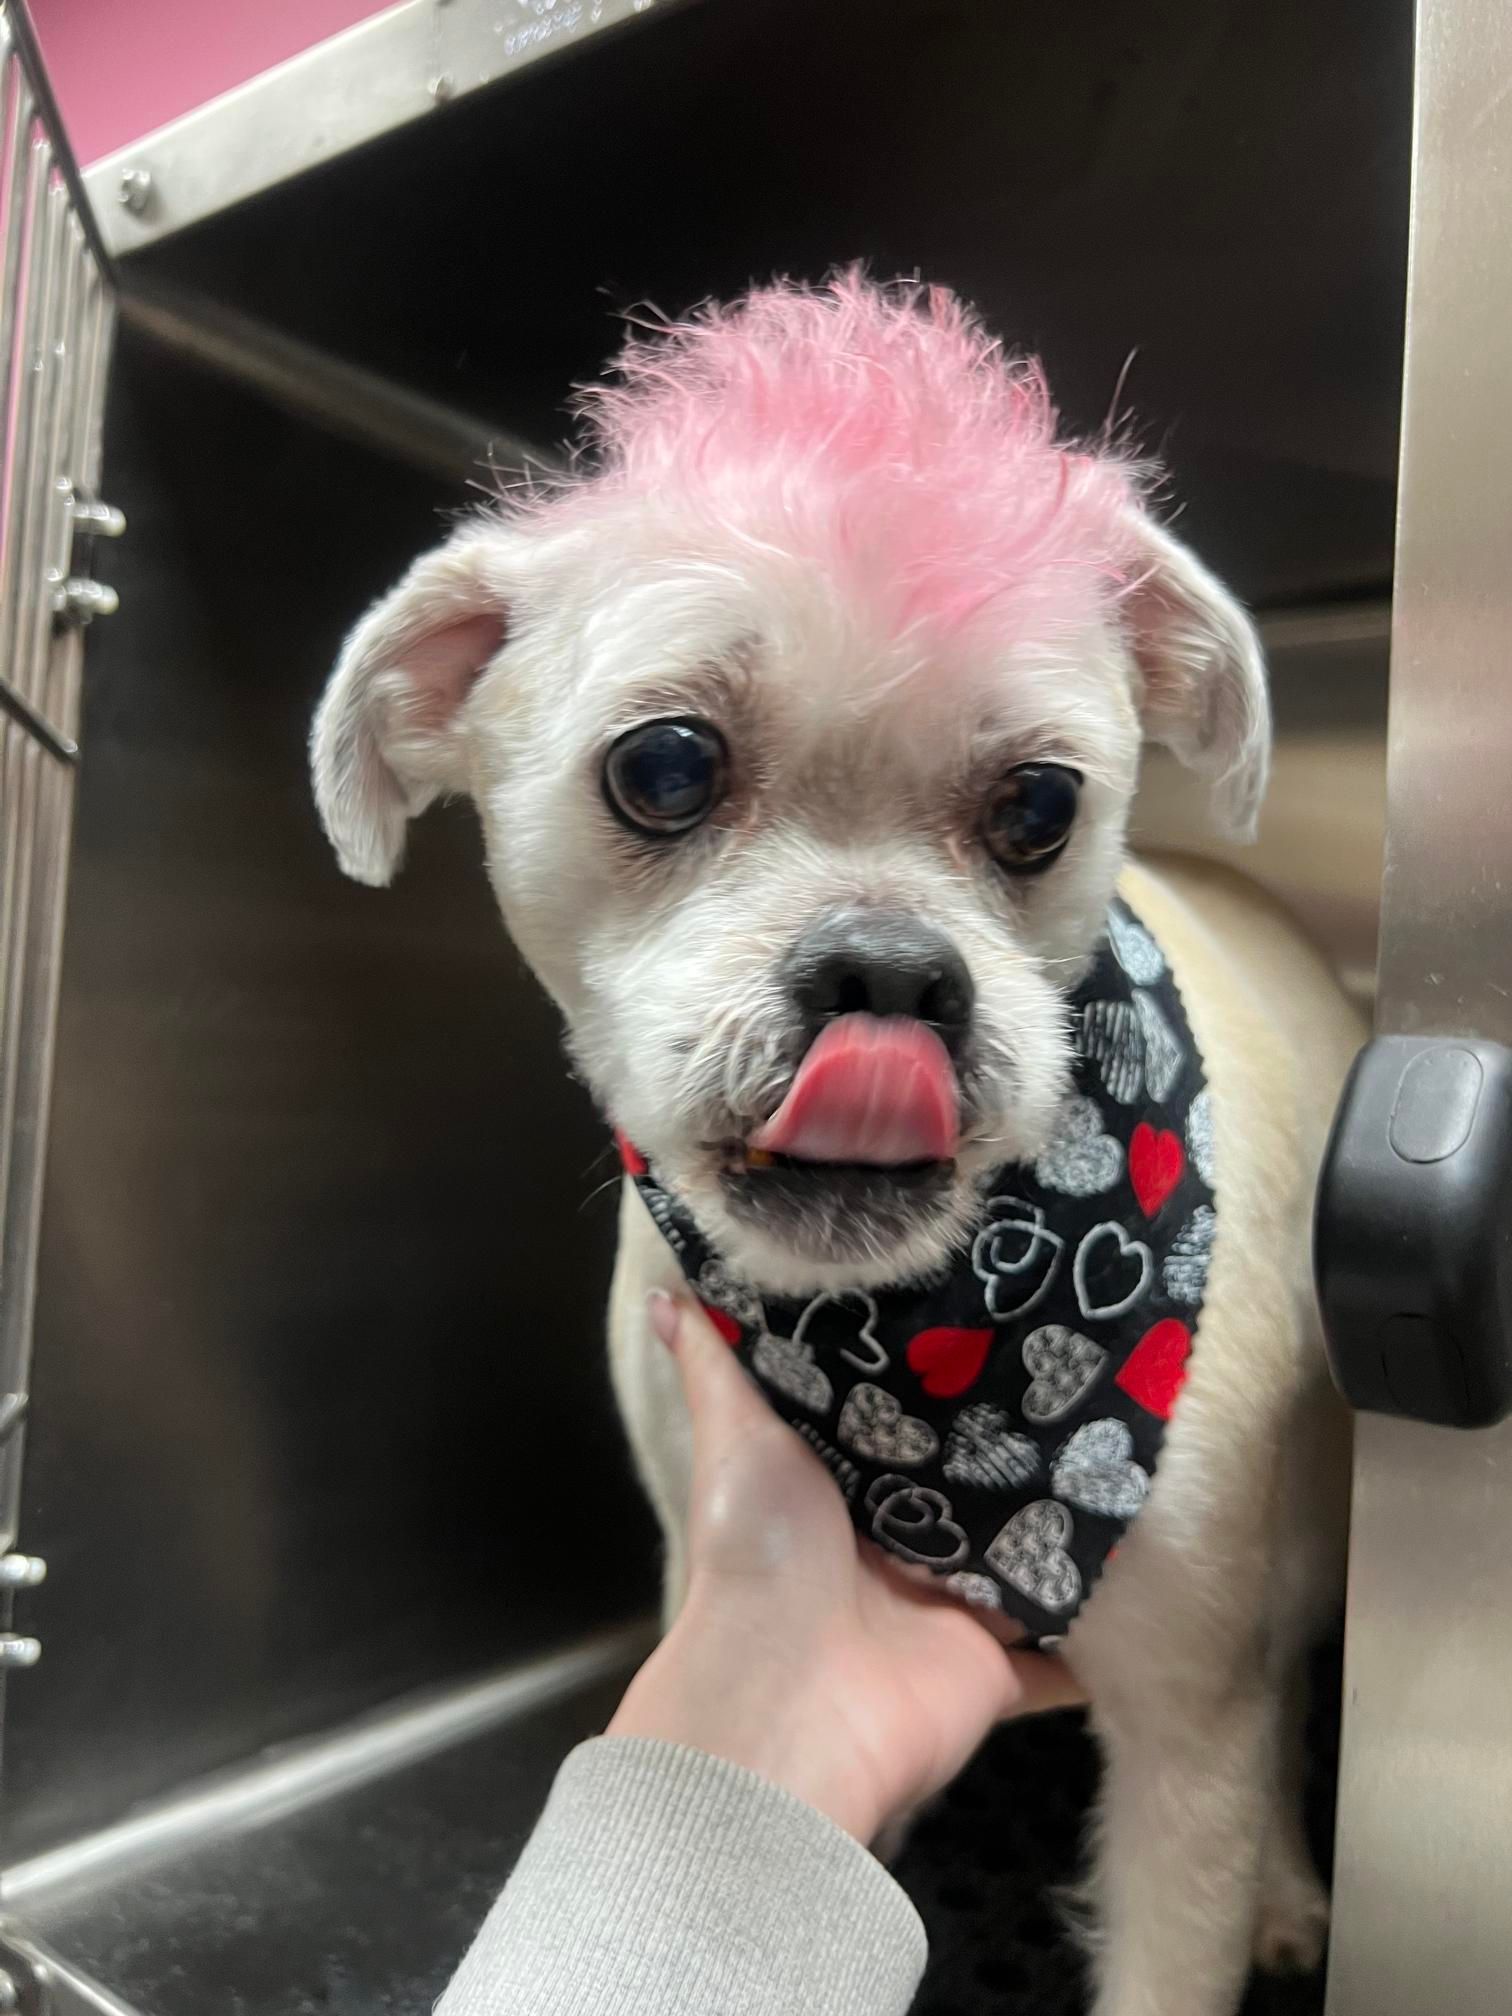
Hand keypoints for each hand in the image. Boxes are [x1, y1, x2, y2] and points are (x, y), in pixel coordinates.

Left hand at [608, 1292, 1084, 1846]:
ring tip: (1134, 1448)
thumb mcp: (735, 1443)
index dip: (936, 1380)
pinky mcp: (998, 1665)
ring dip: (1068, 1524)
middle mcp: (897, 1548)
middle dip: (1016, 1445)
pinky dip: (1101, 1635)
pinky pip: (1065, 1648)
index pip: (898, 1426)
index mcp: (839, 1492)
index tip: (990, 1308)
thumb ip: (716, 1369)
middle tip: (1086, 1368)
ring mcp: (951, 1609)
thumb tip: (665, 1293)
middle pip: (970, 1490)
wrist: (791, 1700)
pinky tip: (1156, 1575)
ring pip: (1023, 1558)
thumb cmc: (759, 1556)